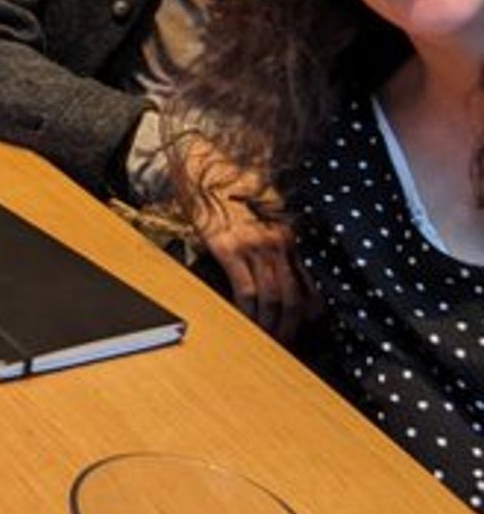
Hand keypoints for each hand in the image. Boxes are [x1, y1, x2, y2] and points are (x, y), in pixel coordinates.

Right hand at [175, 138, 312, 342]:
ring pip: (273, 297)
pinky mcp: (227, 248)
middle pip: (294, 296)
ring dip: (271, 325)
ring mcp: (253, 245)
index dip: (311, 313)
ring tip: (265, 340)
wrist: (204, 169)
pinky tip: (244, 321)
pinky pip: (245, 289)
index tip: (305, 329)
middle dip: (292, 326)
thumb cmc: (231, 190)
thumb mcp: (265, 212)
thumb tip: (283, 269)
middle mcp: (277, 241)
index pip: (311, 283)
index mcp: (290, 235)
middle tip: (286, 344)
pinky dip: (248, 311)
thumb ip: (278, 237)